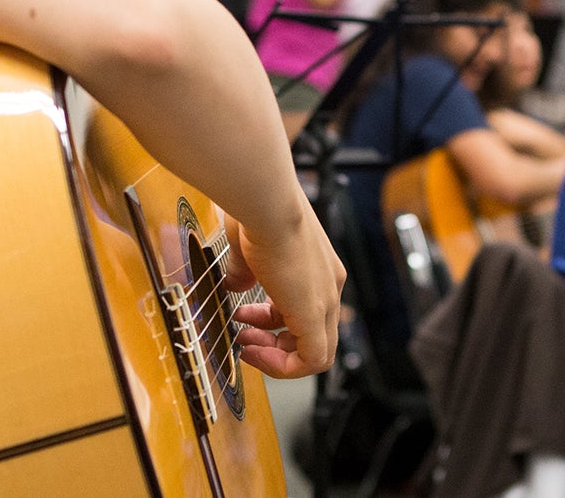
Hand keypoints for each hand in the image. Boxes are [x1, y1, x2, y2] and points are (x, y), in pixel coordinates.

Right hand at [223, 197, 345, 378]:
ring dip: (276, 354)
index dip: (274, 322)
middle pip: (313, 335)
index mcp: (319, 266)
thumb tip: (235, 286)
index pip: (307, 309)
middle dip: (274, 341)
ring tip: (244, 342)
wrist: (266, 199)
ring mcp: (325, 299)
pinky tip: (252, 351)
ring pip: (315, 351)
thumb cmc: (256, 209)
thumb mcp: (248, 246)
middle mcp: (329, 285)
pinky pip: (311, 359)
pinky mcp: (314, 312)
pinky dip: (282, 364)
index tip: (247, 321)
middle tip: (245, 337)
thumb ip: (245, 271)